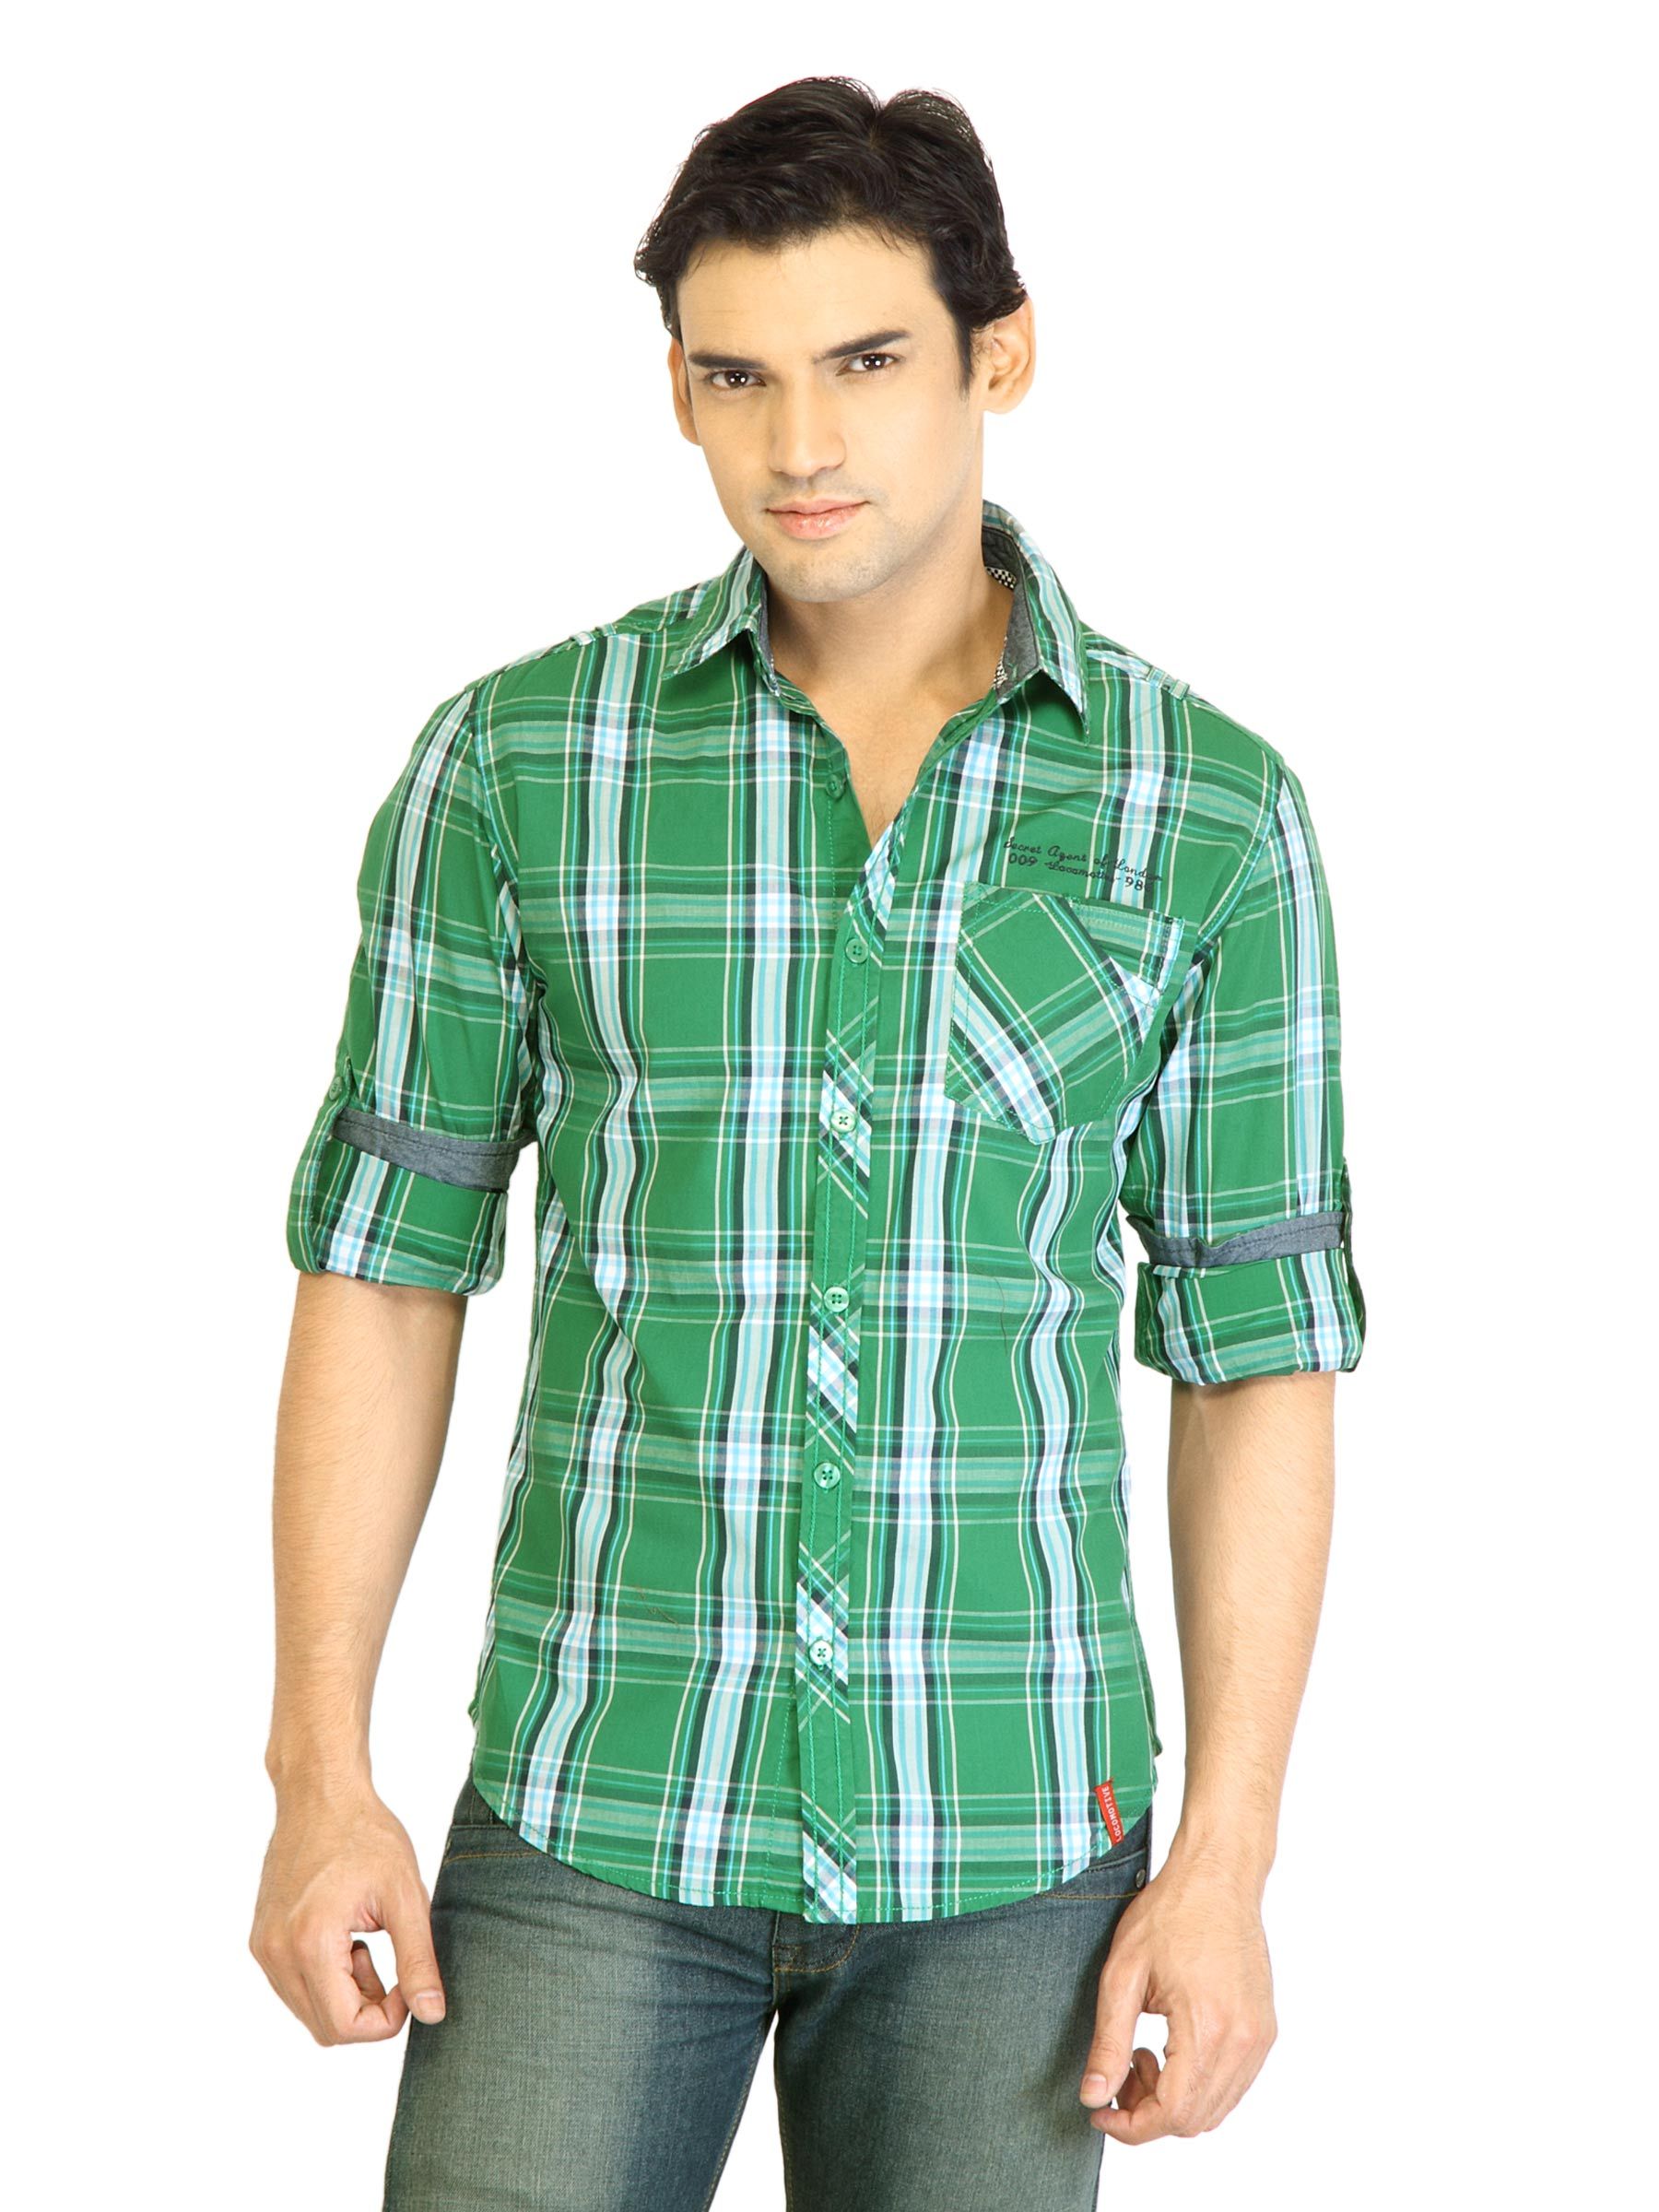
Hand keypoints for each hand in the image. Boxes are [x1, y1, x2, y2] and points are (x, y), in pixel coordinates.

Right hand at [249, 1778, 446, 2044]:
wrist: (321, 1794)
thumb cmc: (365, 1834)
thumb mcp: (405, 1895)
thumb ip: (418, 1960)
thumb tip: (432, 2014)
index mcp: (311, 1943)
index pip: (344, 2027)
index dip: (386, 2019)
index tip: (408, 1984)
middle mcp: (276, 1953)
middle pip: (325, 2028)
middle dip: (366, 2009)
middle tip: (389, 1962)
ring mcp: (264, 1947)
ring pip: (308, 2011)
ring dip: (345, 1996)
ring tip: (366, 1944)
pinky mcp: (262, 1939)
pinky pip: (294, 1987)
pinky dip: (325, 1980)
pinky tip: (345, 1939)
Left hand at [1077, 1850, 1276, 2139]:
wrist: (1218, 1876)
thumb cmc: (1171, 1912)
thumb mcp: (1123, 1974)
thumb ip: (1108, 2042)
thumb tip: (1094, 2096)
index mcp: (1206, 2026)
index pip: (1172, 2112)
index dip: (1131, 2127)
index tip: (1101, 2112)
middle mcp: (1243, 2040)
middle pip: (1194, 2119)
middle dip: (1148, 2112)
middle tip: (1119, 2073)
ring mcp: (1259, 2037)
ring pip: (1216, 2108)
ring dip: (1174, 2100)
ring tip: (1142, 2054)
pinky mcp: (1264, 2030)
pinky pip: (1232, 2084)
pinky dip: (1198, 2084)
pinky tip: (1171, 2047)